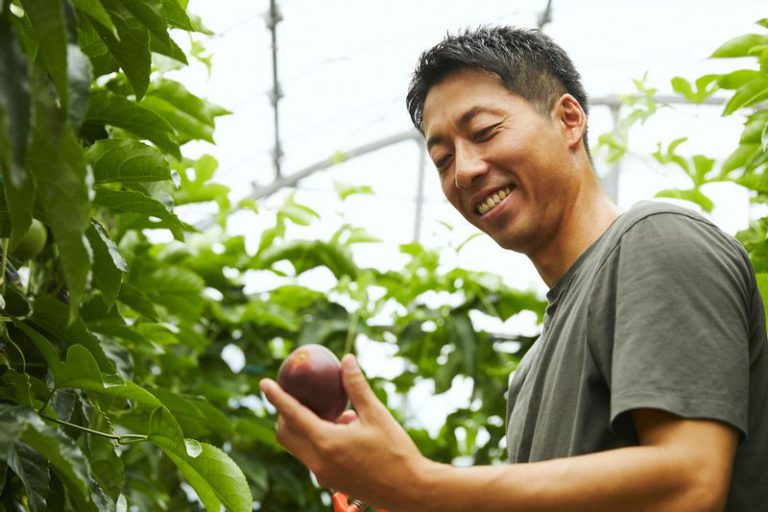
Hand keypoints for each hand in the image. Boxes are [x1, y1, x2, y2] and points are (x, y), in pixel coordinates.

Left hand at [260, 354, 426, 509]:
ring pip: (298, 447)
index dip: (276, 397)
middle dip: (284, 414)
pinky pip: (312, 456)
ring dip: (303, 427)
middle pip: (286, 434)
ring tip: (328, 411)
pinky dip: (316, 439)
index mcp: (326, 443)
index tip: (263, 382)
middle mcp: (318, 462)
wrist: (410, 490)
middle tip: (296, 395)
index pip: (292, 415)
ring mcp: (322, 475)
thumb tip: (346, 359)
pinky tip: (342, 429)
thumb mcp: (377, 414)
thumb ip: (357, 387)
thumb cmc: (395, 451)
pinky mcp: (330, 481)